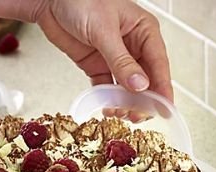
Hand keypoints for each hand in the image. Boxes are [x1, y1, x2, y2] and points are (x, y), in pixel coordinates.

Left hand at [0, 0, 172, 100]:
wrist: (50, 3)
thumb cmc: (80, 1)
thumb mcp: (103, 31)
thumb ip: (121, 60)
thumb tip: (140, 85)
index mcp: (143, 31)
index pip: (159, 64)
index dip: (163, 89)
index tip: (165, 109)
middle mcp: (133, 47)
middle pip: (145, 81)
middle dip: (143, 101)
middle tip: (137, 117)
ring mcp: (115, 59)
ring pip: (126, 88)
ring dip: (125, 104)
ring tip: (119, 115)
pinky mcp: (98, 67)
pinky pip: (107, 88)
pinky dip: (107, 100)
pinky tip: (107, 109)